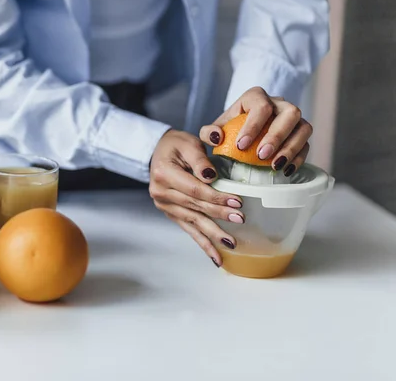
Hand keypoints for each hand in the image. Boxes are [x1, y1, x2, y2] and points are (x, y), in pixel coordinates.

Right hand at [149, 130, 244, 266]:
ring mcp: (165, 206)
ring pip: (193, 222)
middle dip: (219, 214)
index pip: (194, 189)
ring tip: (231, 243)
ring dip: (213, 233)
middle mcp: (161, 193)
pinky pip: (189, 230)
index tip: (236, 201)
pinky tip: (216, 257)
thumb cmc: (176, 146)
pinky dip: (203, 244)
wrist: (158, 152)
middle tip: (240, 219)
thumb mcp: (188, 143)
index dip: (216, 196)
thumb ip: (199, 159)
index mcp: (164, 174)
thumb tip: (211, 177)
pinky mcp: (172, 214)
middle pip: (195, 207)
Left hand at [200, 87, 312, 175]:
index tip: (241, 146)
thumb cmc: (228, 130)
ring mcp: (293, 118)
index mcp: (256, 97)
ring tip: (274, 166)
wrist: (242, 134)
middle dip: (277, 136)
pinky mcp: (301, 133)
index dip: (253, 126)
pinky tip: (285, 171)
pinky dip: (298, 158)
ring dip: (291, 148)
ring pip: (304, 127)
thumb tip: (217, 137)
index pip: (261, 106)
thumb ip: (208, 132)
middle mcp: (279, 103)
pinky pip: (307, 144)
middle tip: (261, 156)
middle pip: (290, 113)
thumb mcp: (214, 130)